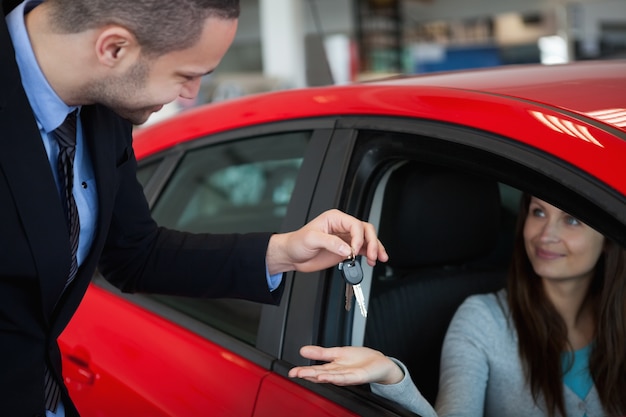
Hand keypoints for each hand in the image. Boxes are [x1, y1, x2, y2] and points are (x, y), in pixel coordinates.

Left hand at [266, 209, 387, 274]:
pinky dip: (370, 255)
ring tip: (378, 258)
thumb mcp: (311, 239)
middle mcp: (342, 227)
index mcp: (335, 219)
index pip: (355, 224)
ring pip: (367, 240)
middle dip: (372, 242)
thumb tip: (347, 249)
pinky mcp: (346, 251)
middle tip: (372, 254)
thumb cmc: (297, 243)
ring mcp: (345, 239)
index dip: (358, 237)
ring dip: (375, 248)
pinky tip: (373, 261)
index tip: (354, 250)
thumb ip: (330, 243)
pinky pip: (362, 250)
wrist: (292, 256)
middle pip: (366, 230)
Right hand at [288, 345, 404, 385]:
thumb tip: (303, 350)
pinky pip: (345, 377)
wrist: (380, 364)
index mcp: (333, 368)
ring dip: (318, 376)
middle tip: (295, 373)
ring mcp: (348, 376)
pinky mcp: (358, 376)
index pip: (315, 370)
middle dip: (307, 374)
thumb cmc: (361, 360)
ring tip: (307, 374)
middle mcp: (339, 374)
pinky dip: (335, 377)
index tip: (292, 372)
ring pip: (331, 377)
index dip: (303, 371)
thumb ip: (321, 352)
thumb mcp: (337, 352)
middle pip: (320, 374)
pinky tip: (326, 376)